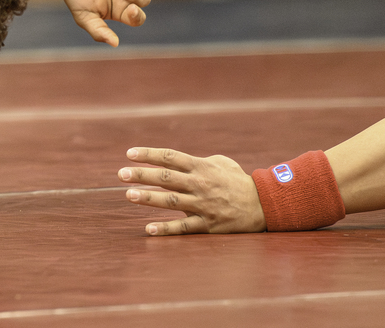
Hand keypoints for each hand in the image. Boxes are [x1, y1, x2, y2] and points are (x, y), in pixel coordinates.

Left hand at [118, 147, 265, 235]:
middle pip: (166, 178)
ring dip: (148, 198)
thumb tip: (176, 161)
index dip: (149, 154)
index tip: (129, 154)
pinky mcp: (207, 224)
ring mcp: (203, 205)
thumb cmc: (238, 181)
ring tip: (128, 195)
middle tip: (121, 174)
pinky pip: (184, 227)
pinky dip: (166, 229)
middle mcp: (200, 184)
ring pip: (171, 201)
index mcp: (202, 167)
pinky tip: (149, 229)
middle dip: (142, 175)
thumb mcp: (221, 162)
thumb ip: (198, 160)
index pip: (171, 157)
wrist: (263, 204)